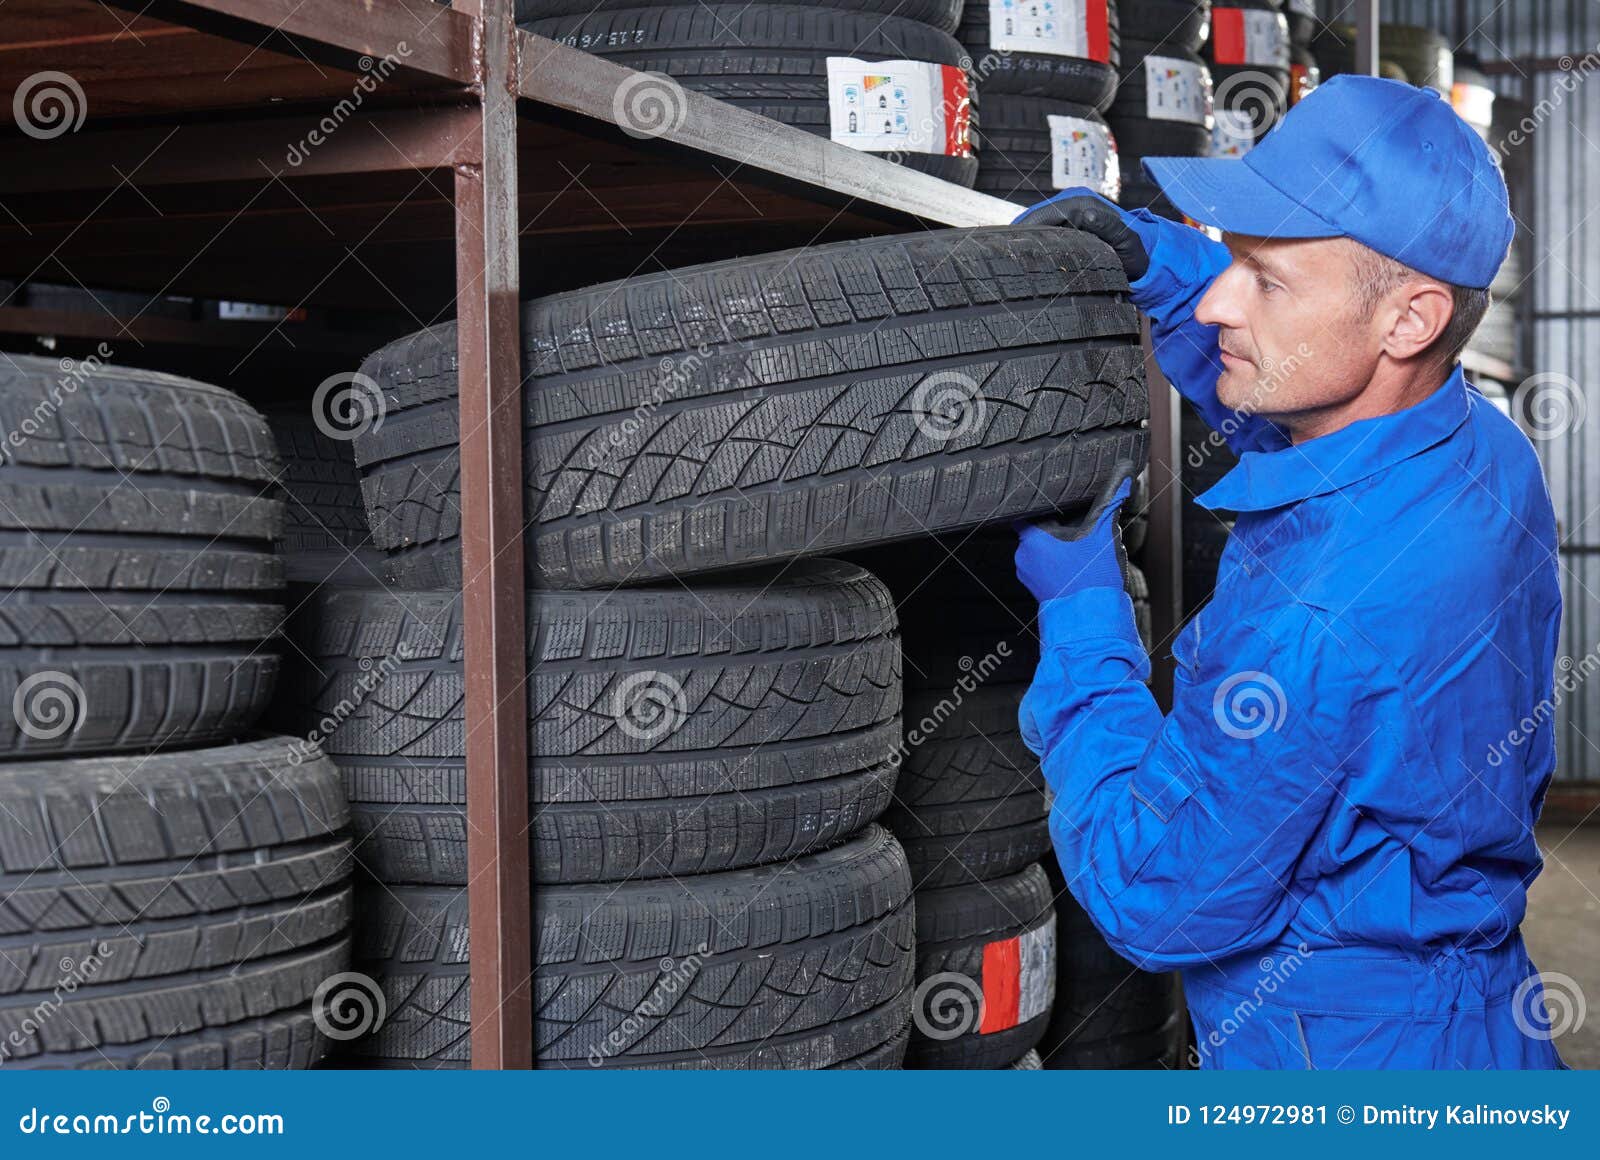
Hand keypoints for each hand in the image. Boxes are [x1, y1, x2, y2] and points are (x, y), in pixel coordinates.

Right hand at [1013, 188, 1151, 282]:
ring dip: (1024, 245)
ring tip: (1010, 264)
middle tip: (1003, 262)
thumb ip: (1108, 227)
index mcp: (1079, 203)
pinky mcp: (1066, 228)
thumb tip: (1087, 215)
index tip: (1007, 251)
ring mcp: (1067, 217)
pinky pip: (1043, 236)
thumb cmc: (1137, 252)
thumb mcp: (1126, 241)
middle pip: (1032, 222)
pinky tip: (1025, 263)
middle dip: (1017, 240)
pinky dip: (1033, 248)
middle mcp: (1070, 205)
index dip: (1021, 232)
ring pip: (1035, 230)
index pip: (1039, 215)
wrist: (1145, 257)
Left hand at [1013, 460, 1136, 603]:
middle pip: (1039, 526)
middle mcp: (1023, 555)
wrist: (1092, 622)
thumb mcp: (1104, 533)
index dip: (1042, 497)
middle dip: (1060, 521)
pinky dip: (1060, 558)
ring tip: (1083, 543)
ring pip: (1044, 546)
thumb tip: (1124, 471)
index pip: (1027, 506)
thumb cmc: (1094, 579)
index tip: (1054, 491)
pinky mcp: (1038, 587)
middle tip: (1081, 519)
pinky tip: (1080, 560)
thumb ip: (1112, 499)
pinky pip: (1046, 563)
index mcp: (1031, 538)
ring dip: (1062, 541)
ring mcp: (1028, 573)